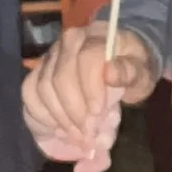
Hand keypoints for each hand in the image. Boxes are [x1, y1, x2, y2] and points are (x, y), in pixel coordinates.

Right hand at [25, 23, 157, 171]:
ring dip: (60, 118)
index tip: (98, 113)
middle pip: (60, 76)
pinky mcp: (38, 71)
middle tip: (88, 135)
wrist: (119, 63)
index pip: (87, 57)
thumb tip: (110, 73)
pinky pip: (29, 93)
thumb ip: (130, 72)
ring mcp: (50, 55)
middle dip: (74, 111)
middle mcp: (69, 41)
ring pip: (43, 87)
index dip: (90, 87)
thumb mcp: (142, 72)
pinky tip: (59, 128)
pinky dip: (42, 115)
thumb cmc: (131, 69)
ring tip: (79, 137)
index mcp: (98, 35)